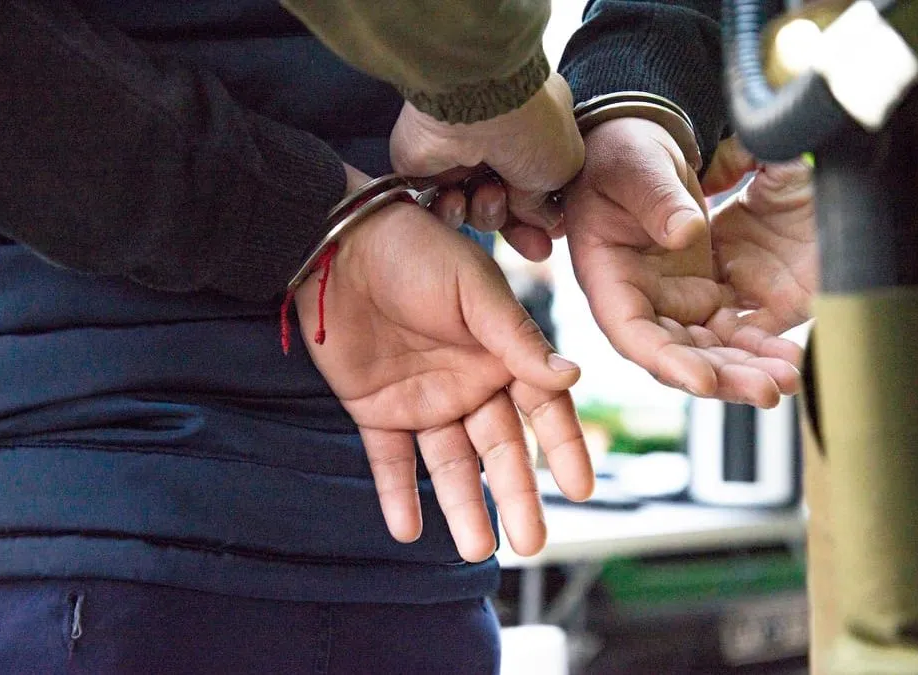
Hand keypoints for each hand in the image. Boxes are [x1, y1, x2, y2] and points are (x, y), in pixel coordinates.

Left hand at [296, 167, 593, 561]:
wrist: (335, 241)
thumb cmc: (415, 250)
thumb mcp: (473, 289)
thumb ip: (516, 336)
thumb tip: (572, 377)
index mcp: (501, 354)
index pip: (542, 410)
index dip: (562, 448)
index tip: (582, 488)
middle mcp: (467, 383)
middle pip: (498, 450)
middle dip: (516, 496)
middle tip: (531, 542)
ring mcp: (422, 400)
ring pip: (448, 464)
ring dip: (461, 506)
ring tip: (475, 551)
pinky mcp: (375, 409)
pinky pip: (388, 460)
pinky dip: (396, 494)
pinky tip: (407, 529)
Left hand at [390, 72, 583, 260]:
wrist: (474, 104)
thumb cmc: (529, 124)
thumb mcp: (563, 167)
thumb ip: (550, 199)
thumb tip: (543, 219)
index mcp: (534, 131)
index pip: (538, 185)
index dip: (543, 216)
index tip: (550, 236)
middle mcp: (497, 143)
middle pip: (508, 204)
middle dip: (520, 228)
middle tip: (534, 248)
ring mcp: (460, 155)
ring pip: (476, 209)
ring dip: (487, 212)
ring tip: (488, 194)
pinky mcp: (426, 168)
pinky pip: (442, 208)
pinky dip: (451, 209)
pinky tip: (458, 195)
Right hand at [563, 118, 802, 407]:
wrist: (640, 149)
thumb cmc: (623, 155)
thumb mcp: (635, 167)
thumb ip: (657, 198)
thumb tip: (687, 233)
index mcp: (608, 279)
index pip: (633, 333)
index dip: (668, 362)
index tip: (705, 379)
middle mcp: (639, 303)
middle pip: (678, 357)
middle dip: (723, 378)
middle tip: (768, 389)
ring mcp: (673, 304)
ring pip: (709, 353)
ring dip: (747, 371)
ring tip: (788, 379)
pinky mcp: (703, 297)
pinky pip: (732, 332)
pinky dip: (759, 347)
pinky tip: (789, 357)